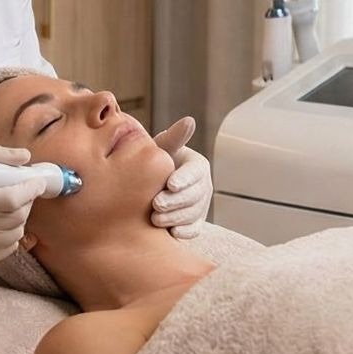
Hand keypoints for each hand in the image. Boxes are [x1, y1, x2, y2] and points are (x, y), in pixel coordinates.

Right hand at [0, 146, 54, 269]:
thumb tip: (25, 157)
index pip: (9, 199)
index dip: (28, 189)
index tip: (37, 181)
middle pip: (16, 217)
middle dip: (24, 201)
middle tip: (18, 190)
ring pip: (16, 233)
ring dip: (16, 218)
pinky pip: (7, 248)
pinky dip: (7, 235)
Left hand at [149, 117, 211, 238]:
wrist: (149, 183)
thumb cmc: (156, 162)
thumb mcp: (162, 148)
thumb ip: (174, 138)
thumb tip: (189, 120)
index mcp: (198, 166)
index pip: (195, 172)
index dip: (184, 178)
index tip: (170, 184)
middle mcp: (203, 186)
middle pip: (195, 195)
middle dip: (176, 201)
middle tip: (156, 204)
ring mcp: (200, 206)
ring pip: (194, 213)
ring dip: (176, 217)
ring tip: (155, 219)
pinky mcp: (195, 223)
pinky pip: (194, 229)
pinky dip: (185, 232)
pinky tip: (171, 233)